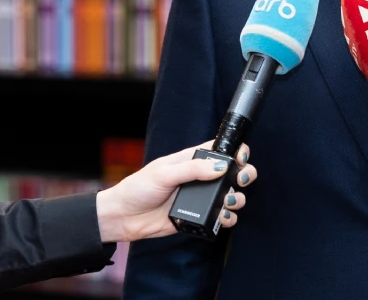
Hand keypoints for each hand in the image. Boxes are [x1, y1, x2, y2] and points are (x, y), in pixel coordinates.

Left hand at [95, 140, 256, 241]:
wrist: (123, 218)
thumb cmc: (138, 188)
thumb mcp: (164, 173)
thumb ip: (193, 169)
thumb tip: (221, 166)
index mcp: (192, 160)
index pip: (221, 150)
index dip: (236, 151)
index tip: (241, 158)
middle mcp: (200, 178)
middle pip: (233, 172)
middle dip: (245, 175)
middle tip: (240, 181)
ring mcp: (200, 198)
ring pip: (232, 195)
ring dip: (238, 199)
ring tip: (229, 202)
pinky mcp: (198, 217)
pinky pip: (220, 217)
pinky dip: (226, 218)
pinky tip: (221, 218)